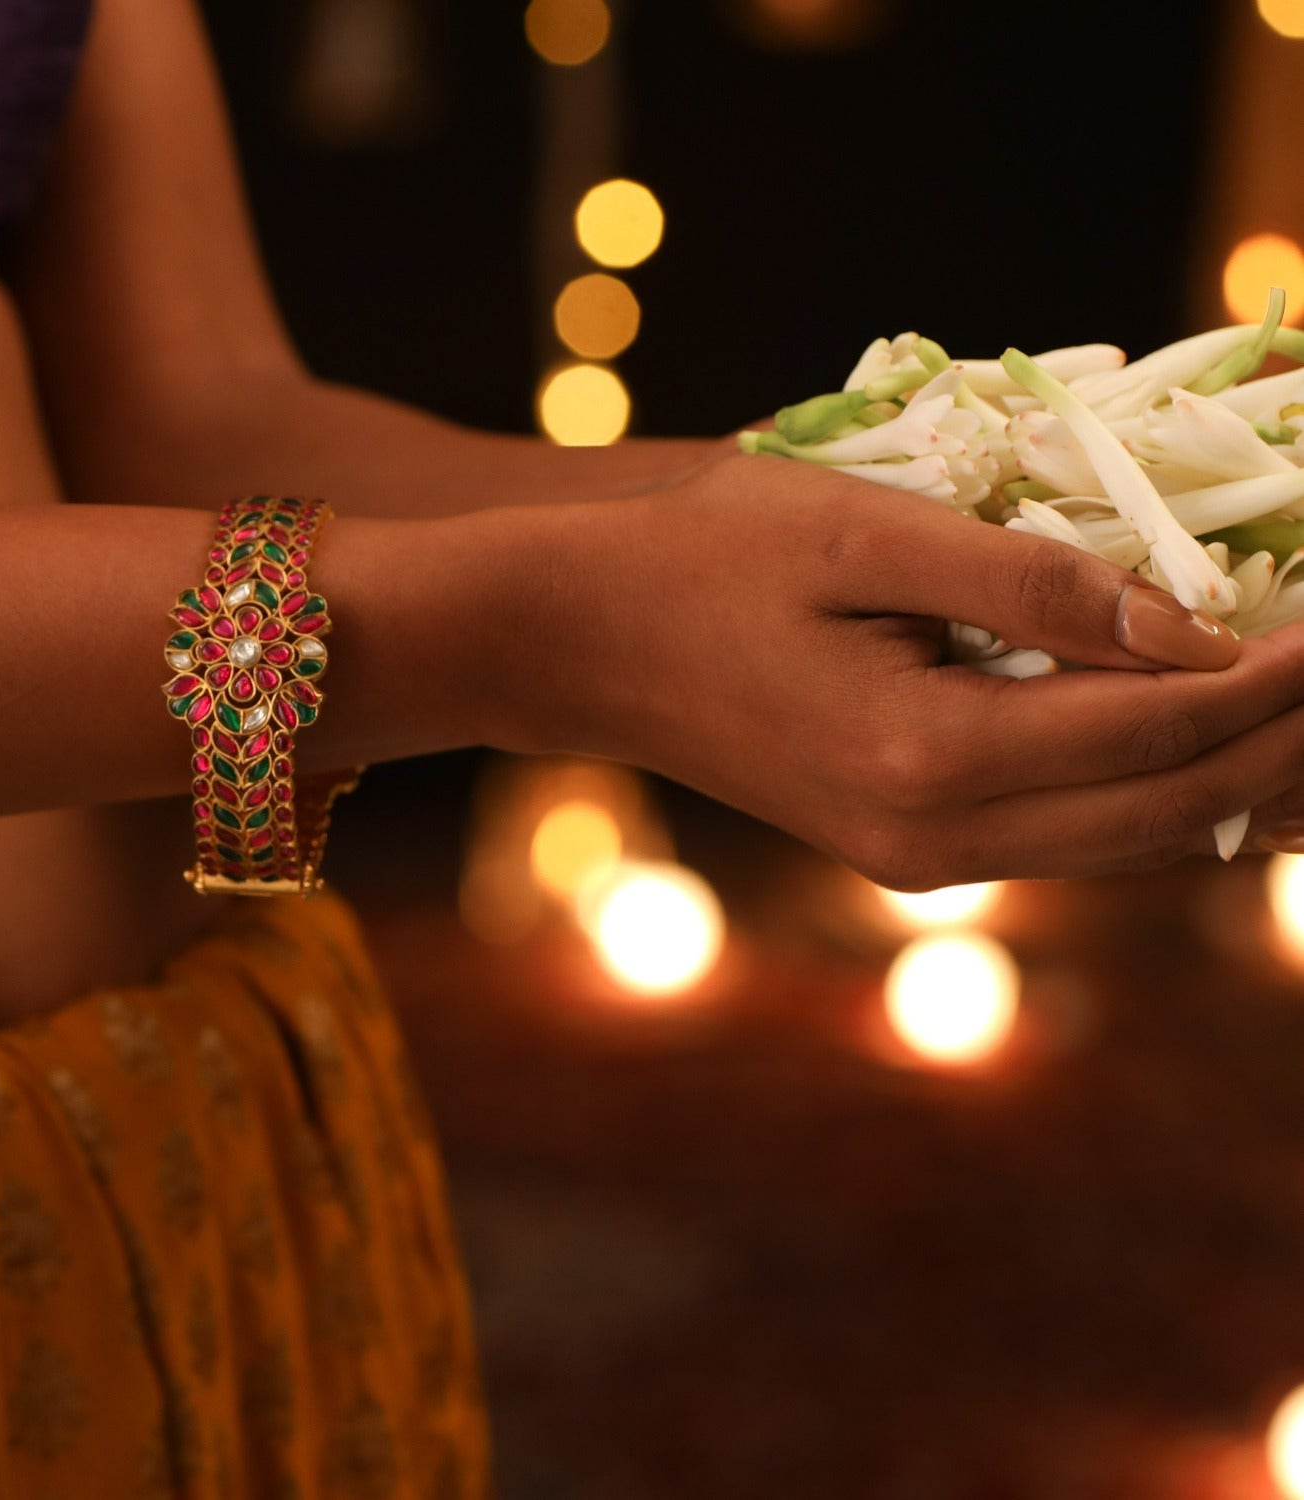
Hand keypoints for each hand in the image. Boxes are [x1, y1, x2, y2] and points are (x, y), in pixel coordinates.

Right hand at [497, 453, 1303, 886]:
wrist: (582, 645)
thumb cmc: (703, 562)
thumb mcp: (863, 532)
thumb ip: (1034, 579)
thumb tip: (1194, 623)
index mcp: (928, 756)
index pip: (1161, 725)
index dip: (1285, 673)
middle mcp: (936, 838)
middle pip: (1172, 807)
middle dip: (1290, 741)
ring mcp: (919, 858)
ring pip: (1137, 842)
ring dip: (1242, 780)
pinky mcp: (905, 849)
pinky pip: (1076, 838)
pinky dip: (1164, 797)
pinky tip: (1211, 750)